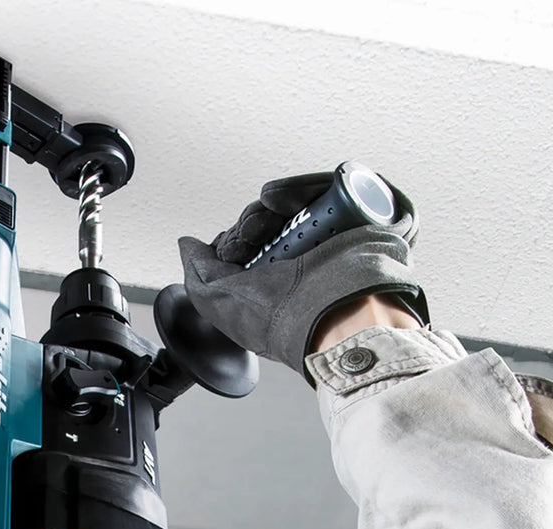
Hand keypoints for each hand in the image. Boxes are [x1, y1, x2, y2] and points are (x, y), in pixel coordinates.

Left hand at [178, 170, 427, 382]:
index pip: (254, 250)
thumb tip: (188, 246)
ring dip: (267, 209)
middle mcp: (309, 264)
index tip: (231, 252)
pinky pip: (329, 185)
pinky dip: (296, 188)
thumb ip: (200, 274)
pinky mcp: (365, 214)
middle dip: (250, 227)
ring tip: (268, 223)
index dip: (237, 243)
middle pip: (273, 224)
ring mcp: (339, 239)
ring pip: (296, 205)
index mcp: (279, 289)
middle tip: (249, 241)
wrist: (340, 311)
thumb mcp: (223, 301)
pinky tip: (278, 201)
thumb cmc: (288, 318)